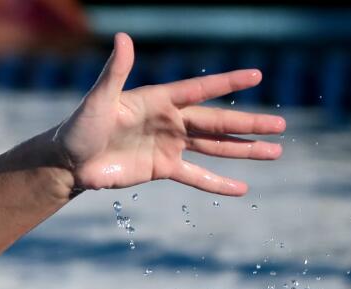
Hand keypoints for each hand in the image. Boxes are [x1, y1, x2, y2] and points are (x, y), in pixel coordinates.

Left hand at [54, 33, 285, 195]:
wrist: (69, 162)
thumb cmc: (80, 126)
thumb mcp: (99, 100)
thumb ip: (115, 72)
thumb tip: (124, 38)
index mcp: (159, 99)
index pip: (200, 89)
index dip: (227, 83)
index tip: (257, 77)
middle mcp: (170, 121)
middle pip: (217, 121)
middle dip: (249, 124)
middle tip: (281, 125)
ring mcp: (169, 145)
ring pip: (215, 147)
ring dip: (244, 150)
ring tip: (275, 151)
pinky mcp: (162, 169)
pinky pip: (196, 176)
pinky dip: (218, 183)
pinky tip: (242, 188)